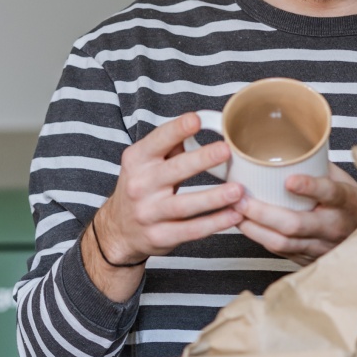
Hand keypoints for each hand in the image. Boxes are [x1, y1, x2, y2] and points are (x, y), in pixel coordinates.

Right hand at [83, 113, 242, 296]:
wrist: (119, 230)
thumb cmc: (141, 188)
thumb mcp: (145, 163)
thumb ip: (170, 146)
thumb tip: (202, 123)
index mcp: (137, 160)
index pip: (158, 141)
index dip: (176, 130)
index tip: (196, 120)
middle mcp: (140, 186)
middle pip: (174, 171)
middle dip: (201, 160)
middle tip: (226, 150)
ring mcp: (149, 213)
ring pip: (184, 205)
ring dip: (213, 197)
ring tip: (238, 190)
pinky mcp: (160, 236)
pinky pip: (191, 230)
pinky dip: (214, 223)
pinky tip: (234, 215)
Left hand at [233, 163, 356, 265]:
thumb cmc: (350, 203)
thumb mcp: (342, 180)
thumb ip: (317, 166)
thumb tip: (286, 144)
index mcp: (347, 201)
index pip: (331, 193)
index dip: (310, 186)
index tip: (289, 180)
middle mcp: (334, 226)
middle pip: (295, 224)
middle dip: (263, 213)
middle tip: (242, 199)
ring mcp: (322, 247)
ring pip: (283, 242)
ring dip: (255, 228)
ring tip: (236, 213)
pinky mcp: (310, 260)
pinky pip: (281, 252)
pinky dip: (261, 238)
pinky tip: (248, 226)